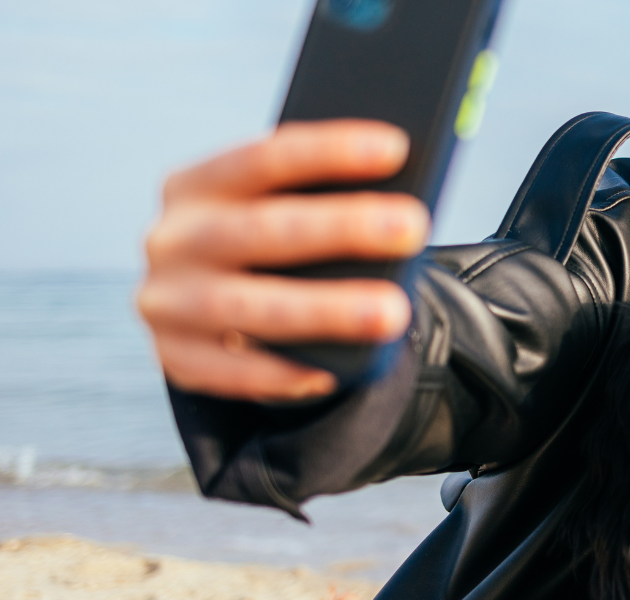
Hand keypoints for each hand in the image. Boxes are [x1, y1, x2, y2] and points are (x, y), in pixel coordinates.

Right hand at [136, 120, 429, 400]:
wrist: (203, 308)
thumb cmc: (269, 246)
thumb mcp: (276, 209)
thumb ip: (317, 201)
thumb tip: (397, 203)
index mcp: (196, 185)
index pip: (263, 158)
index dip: (328, 151)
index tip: (396, 147)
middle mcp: (173, 240)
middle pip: (262, 229)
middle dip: (341, 228)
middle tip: (412, 226)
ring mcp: (167, 303)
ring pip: (250, 308)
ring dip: (325, 309)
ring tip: (391, 312)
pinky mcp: (175, 359)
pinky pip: (233, 372)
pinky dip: (283, 374)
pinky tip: (332, 373)